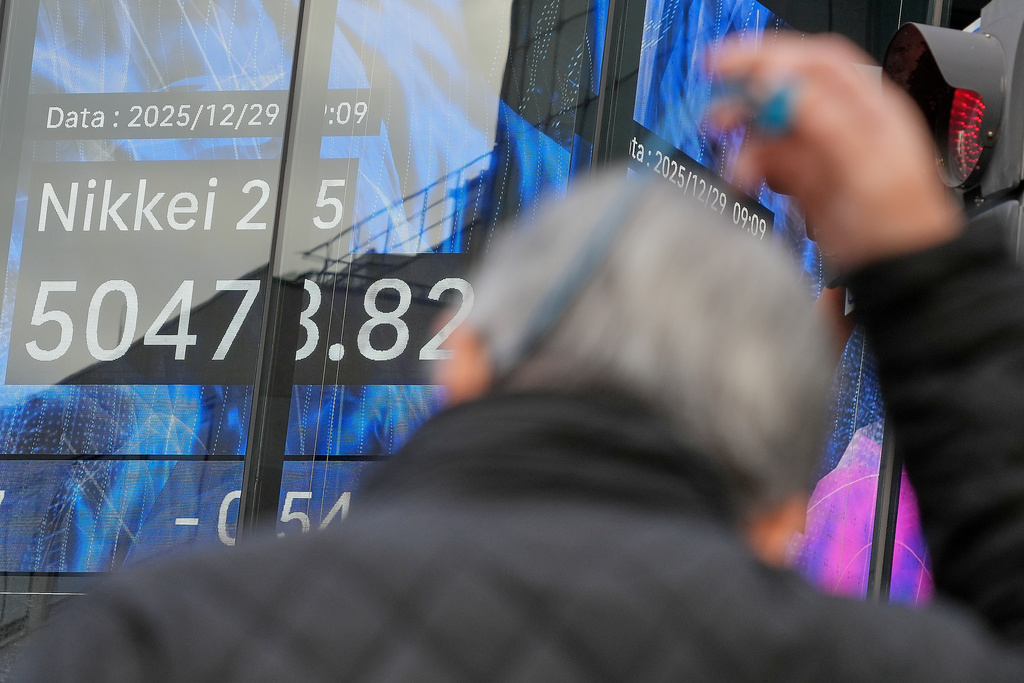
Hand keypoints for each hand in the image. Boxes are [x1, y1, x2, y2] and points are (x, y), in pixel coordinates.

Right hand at [711, 33, 963, 269]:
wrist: (899, 271)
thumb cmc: (900, 221)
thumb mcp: (865, 164)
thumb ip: (822, 118)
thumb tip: (780, 85)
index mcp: (867, 107)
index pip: (814, 62)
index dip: (769, 55)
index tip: (728, 63)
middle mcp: (840, 122)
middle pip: (785, 90)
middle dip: (746, 97)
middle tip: (716, 112)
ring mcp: (820, 151)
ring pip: (769, 128)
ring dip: (744, 140)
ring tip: (734, 162)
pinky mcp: (803, 180)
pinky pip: (766, 162)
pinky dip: (749, 168)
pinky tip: (745, 179)